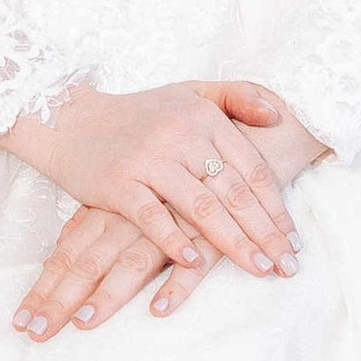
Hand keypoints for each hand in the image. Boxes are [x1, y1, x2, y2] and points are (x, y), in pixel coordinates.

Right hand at [13, 98, 329, 340]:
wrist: (67, 118)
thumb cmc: (136, 112)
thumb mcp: (190, 92)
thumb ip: (237, 96)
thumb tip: (279, 114)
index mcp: (204, 117)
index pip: (251, 169)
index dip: (276, 206)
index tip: (293, 240)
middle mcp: (181, 137)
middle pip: (234, 192)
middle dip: (265, 233)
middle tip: (287, 265)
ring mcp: (149, 160)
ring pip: (201, 207)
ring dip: (233, 242)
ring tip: (258, 268)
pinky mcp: (118, 182)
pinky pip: (152, 217)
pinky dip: (174, 241)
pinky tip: (195, 263)